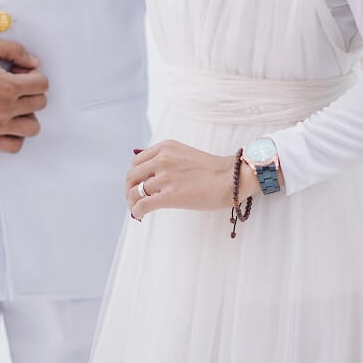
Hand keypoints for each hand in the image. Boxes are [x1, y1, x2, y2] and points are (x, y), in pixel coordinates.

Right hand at [0, 36, 48, 151]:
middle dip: (31, 91)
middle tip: (15, 85)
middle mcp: (3, 109)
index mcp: (6, 86)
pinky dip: (16, 135)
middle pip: (40, 103)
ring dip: (27, 115)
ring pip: (32, 127)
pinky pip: (15, 145)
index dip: (34, 75)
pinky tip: (7, 121)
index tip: (20, 73)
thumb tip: (34, 62)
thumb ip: (15, 50)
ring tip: (14, 105)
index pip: (42, 84)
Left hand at [126, 139, 255, 219]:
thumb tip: (148, 177)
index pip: (137, 161)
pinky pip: (143, 204)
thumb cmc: (213, 171)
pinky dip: (137, 211)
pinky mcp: (170, 195)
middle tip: (134, 199)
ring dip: (132, 202)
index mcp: (166, 147)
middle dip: (129, 189)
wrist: (232, 178)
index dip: (135, 175)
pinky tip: (140, 216)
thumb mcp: (185, 155)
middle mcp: (162, 159)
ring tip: (138, 210)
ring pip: (134, 191)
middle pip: (132, 175)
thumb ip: (167, 160)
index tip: (138, 185)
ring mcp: (166, 177)